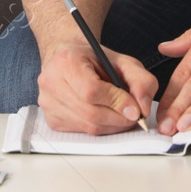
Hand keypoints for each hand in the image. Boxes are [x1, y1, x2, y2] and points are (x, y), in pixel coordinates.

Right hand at [36, 42, 157, 134]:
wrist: (69, 60)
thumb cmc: (95, 60)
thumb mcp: (123, 61)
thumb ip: (140, 81)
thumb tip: (142, 109)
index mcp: (66, 61)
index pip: (91, 90)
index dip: (116, 102)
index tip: (135, 109)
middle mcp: (51, 82)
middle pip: (91, 113)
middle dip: (119, 118)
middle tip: (134, 116)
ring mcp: (48, 103)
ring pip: (88, 126)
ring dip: (112, 125)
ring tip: (121, 114)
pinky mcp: (52, 120)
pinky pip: (82, 132)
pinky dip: (100, 128)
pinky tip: (104, 115)